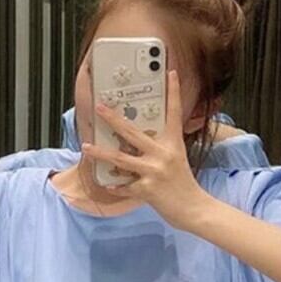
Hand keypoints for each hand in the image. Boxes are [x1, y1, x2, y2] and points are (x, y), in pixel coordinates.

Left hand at [81, 69, 208, 230]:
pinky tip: (106, 184)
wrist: (194, 209)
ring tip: (86, 146)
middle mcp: (163, 154)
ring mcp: (154, 171)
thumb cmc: (183, 184)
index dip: (173, 92)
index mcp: (173, 144)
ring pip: (121, 159)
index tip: (170, 73)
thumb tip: (138, 141)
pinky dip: (115, 186)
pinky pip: (124, 186)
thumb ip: (160, 148)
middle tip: (99, 107)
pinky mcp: (147, 190)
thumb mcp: (177, 159)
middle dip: (113, 119)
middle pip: (133, 132)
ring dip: (101, 152)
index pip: (174, 113)